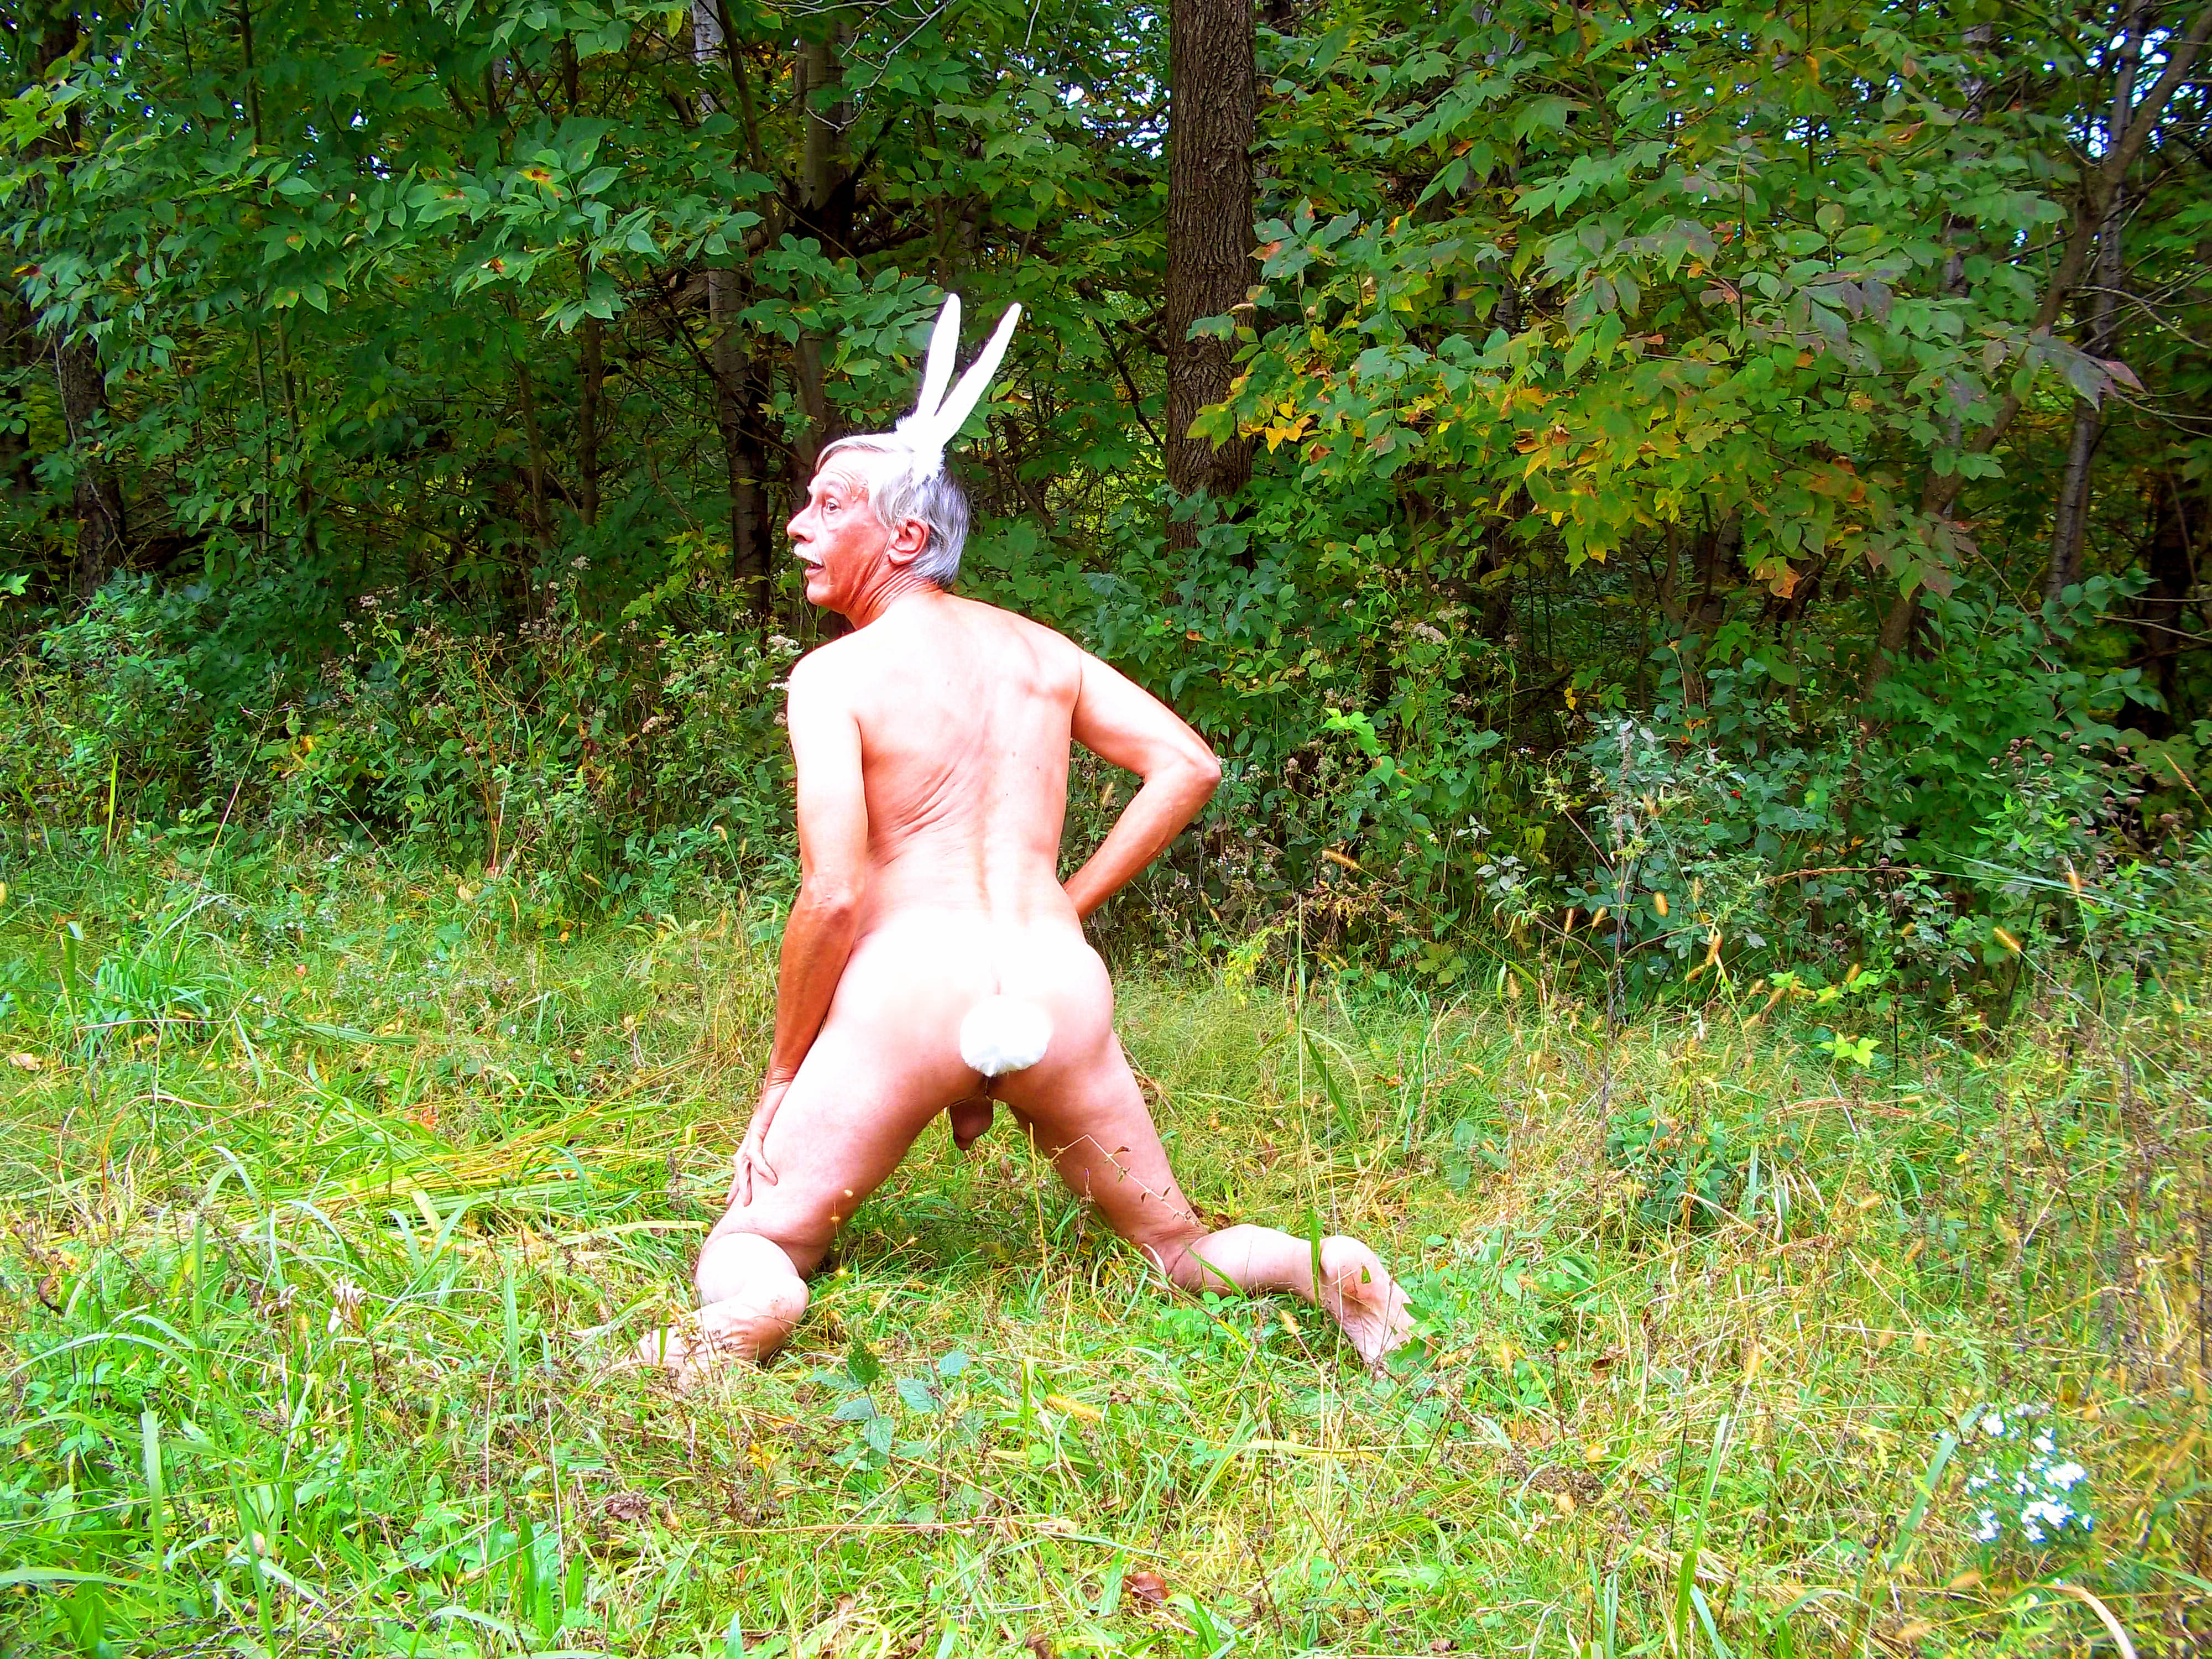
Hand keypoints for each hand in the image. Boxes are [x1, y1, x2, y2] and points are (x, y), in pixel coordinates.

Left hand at [727, 1075, 793, 1208]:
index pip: (748, 1160)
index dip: (744, 1177)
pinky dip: (763, 1168)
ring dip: (745, 1184)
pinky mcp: (758, 1127)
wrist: (786, 1073)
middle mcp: (753, 1134)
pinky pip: (756, 1153)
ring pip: (743, 1164)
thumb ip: (796, 1132)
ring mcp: (753, 1131)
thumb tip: (812, 1141)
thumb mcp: (794, 1119)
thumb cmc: (793, 1092)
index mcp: (760, 1134)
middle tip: (732, 1205)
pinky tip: (771, 1180)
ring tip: (748, 1202)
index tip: (740, 1194)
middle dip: (737, 1185)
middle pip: (740, 1166)